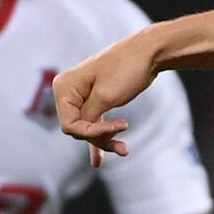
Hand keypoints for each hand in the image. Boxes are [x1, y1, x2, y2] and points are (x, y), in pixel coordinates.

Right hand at [53, 30, 159, 166]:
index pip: (69, 125)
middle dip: (99, 136)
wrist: (149, 52)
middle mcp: (68, 91)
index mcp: (64, 87)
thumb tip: (79, 132)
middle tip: (123, 139)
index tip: (115, 129)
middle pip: (78, 129)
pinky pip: (94, 124)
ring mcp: (82, 96)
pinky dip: (100, 138)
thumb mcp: (105, 97)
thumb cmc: (126, 68)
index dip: (90, 133)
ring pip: (88, 129)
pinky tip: (97, 161)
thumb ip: (89, 118)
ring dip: (105, 140)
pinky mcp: (96, 100)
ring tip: (124, 150)